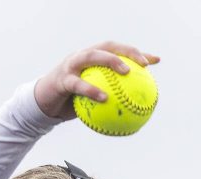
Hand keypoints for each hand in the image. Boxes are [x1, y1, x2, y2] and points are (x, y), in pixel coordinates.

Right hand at [34, 42, 159, 119]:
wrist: (45, 105)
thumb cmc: (72, 101)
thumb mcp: (93, 99)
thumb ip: (111, 99)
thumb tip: (137, 110)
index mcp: (92, 58)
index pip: (117, 50)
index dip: (136, 53)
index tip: (155, 61)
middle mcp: (82, 56)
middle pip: (107, 46)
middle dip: (126, 51)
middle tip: (143, 63)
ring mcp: (71, 65)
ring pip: (92, 56)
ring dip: (110, 60)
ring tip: (126, 71)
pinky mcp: (62, 78)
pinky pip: (78, 83)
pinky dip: (91, 89)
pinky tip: (105, 98)